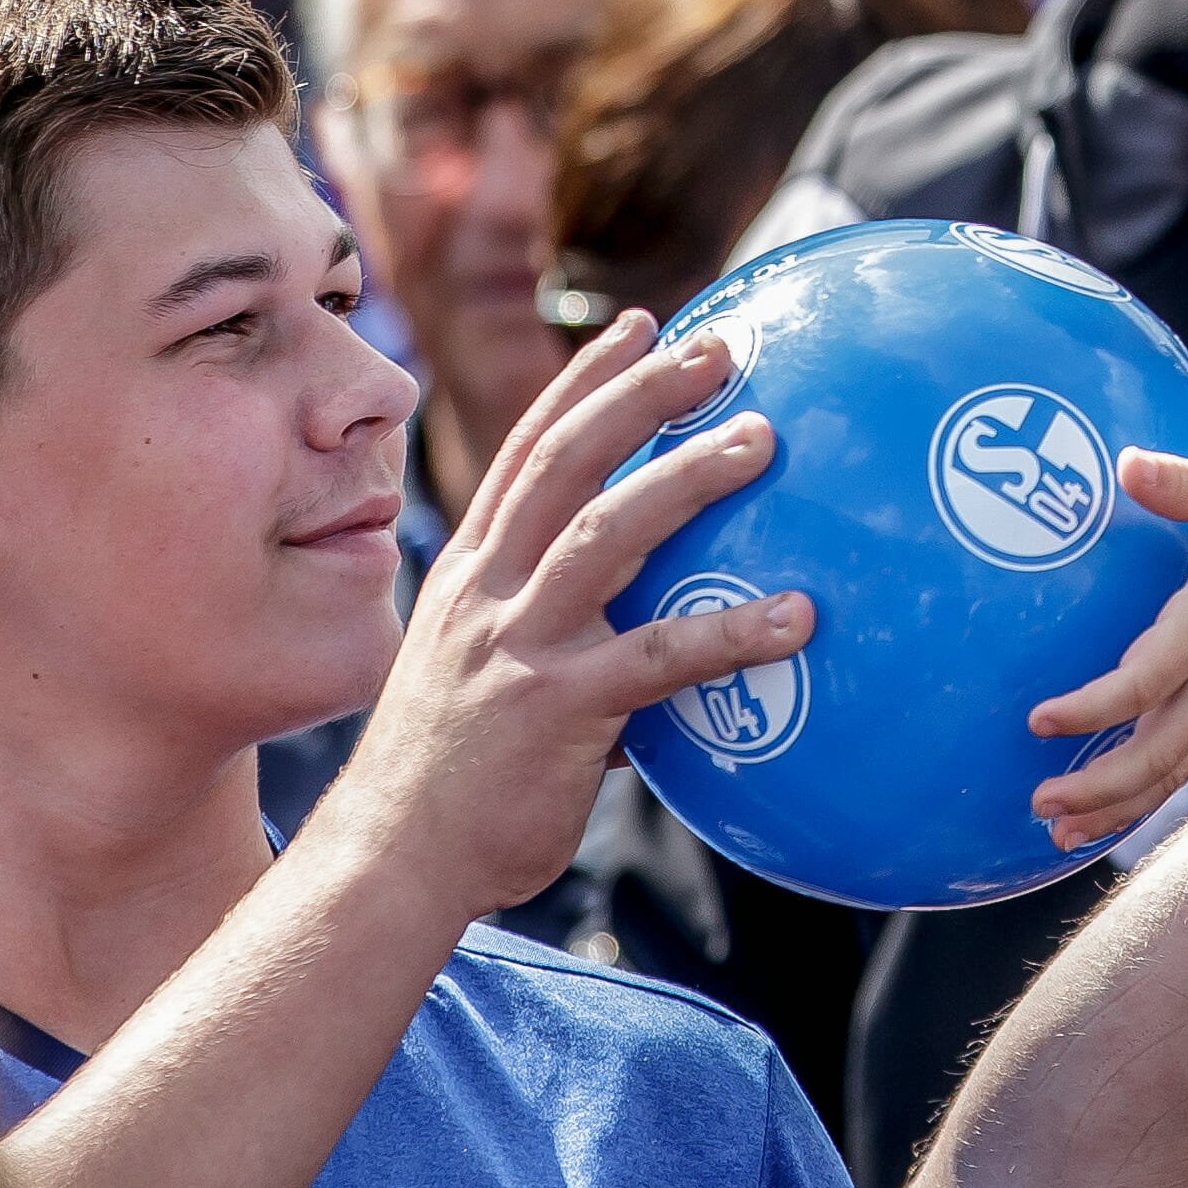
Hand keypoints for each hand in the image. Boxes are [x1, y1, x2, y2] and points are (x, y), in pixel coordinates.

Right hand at [340, 313, 806, 927]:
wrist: (391, 861)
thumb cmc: (453, 781)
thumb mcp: (484, 678)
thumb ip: (562, 641)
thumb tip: (662, 646)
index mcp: (471, 572)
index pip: (528, 449)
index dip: (583, 381)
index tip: (639, 326)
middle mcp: (486, 589)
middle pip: (565, 461)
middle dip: (641, 393)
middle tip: (718, 350)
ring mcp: (515, 644)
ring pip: (607, 532)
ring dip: (688, 477)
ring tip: (763, 439)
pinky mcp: (553, 709)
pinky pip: (658, 658)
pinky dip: (730, 630)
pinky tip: (797, 617)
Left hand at [1026, 451, 1187, 845]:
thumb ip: (1180, 484)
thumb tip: (1122, 462)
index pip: (1148, 681)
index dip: (1093, 709)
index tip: (1039, 720)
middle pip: (1159, 756)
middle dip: (1098, 789)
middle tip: (1039, 801)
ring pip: (1171, 774)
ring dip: (1115, 808)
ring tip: (1056, 834)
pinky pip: (1183, 764)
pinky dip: (1141, 795)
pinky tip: (1099, 811)